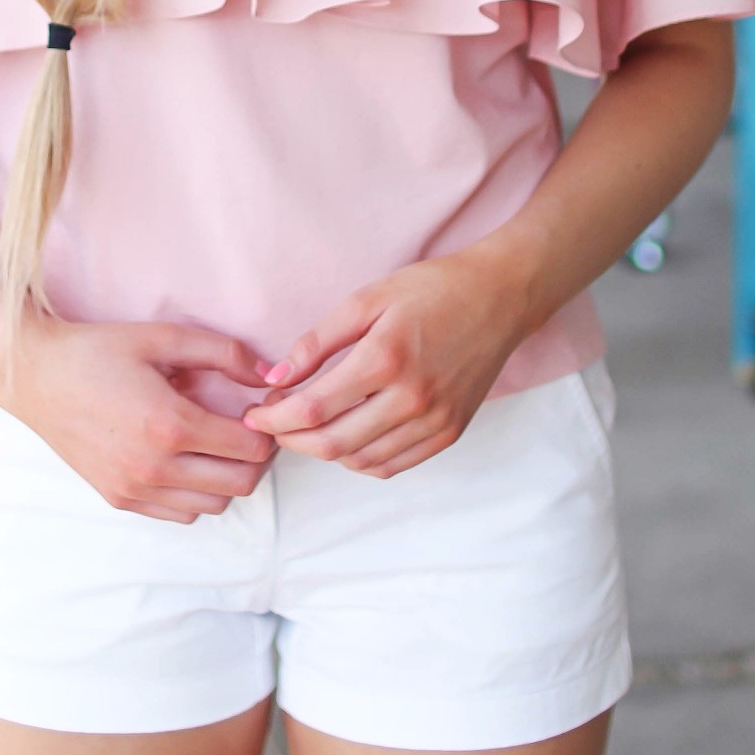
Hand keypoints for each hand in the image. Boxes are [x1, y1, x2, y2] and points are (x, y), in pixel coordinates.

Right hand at [0, 318, 277, 522]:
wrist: (35, 376)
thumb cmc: (97, 351)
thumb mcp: (161, 337)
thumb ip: (222, 352)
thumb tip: (268, 374)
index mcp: (169, 424)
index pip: (251, 448)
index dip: (267, 429)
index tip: (260, 410)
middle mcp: (154, 466)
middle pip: (240, 484)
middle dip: (256, 458)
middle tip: (249, 429)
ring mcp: (135, 488)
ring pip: (213, 505)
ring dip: (227, 478)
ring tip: (218, 444)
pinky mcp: (119, 499)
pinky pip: (180, 514)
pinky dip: (195, 493)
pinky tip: (187, 461)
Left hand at [243, 257, 523, 477]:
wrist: (500, 298)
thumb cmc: (432, 290)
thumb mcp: (367, 299)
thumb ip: (318, 341)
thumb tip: (275, 378)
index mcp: (385, 359)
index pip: (315, 409)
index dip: (275, 420)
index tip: (254, 416)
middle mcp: (412, 399)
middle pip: (333, 444)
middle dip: (291, 440)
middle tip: (272, 425)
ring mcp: (434, 421)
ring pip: (361, 462)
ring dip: (324, 453)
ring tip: (305, 430)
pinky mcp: (449, 433)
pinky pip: (393, 465)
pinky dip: (360, 461)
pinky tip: (346, 439)